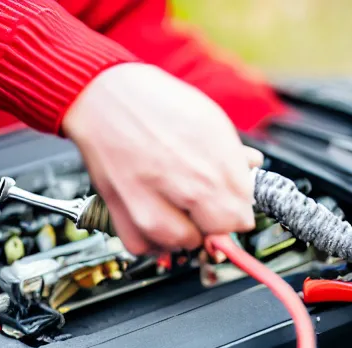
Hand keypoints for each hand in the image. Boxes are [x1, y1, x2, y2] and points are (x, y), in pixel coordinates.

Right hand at [63, 63, 262, 254]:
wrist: (101, 96)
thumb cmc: (152, 103)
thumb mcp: (206, 117)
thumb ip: (231, 153)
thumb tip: (251, 169)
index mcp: (212, 161)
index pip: (241, 216)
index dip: (237, 211)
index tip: (230, 206)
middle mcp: (183, 185)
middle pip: (217, 233)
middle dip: (215, 222)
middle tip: (205, 208)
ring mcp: (149, 202)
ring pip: (182, 243)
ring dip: (185, 233)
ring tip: (178, 210)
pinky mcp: (119, 211)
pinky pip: (144, 246)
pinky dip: (152, 239)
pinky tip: (155, 220)